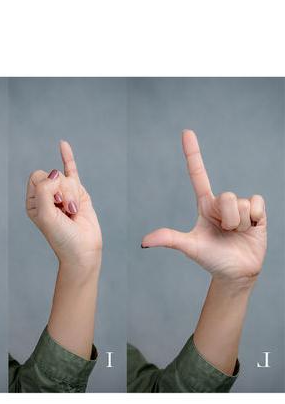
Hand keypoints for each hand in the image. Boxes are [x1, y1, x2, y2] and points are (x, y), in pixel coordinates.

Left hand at [26, 141, 101, 269]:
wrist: (82, 250)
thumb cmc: (62, 237)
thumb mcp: (45, 215)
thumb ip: (44, 191)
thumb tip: (54, 174)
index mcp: (33, 201)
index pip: (36, 177)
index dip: (47, 186)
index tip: (54, 203)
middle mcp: (46, 196)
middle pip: (52, 175)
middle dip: (61, 190)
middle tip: (65, 209)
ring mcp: (62, 193)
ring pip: (67, 178)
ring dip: (72, 195)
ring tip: (73, 212)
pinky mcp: (78, 193)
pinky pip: (72, 170)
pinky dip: (67, 157)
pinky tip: (63, 144)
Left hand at [142, 130, 265, 284]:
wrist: (236, 272)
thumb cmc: (210, 258)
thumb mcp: (189, 247)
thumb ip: (169, 239)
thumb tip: (144, 241)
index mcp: (204, 204)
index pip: (198, 173)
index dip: (192, 153)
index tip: (186, 131)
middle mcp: (222, 202)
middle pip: (226, 196)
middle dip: (227, 218)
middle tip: (225, 232)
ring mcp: (240, 206)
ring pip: (241, 202)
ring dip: (239, 223)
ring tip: (236, 233)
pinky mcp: (258, 212)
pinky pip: (257, 204)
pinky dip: (254, 219)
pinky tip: (252, 228)